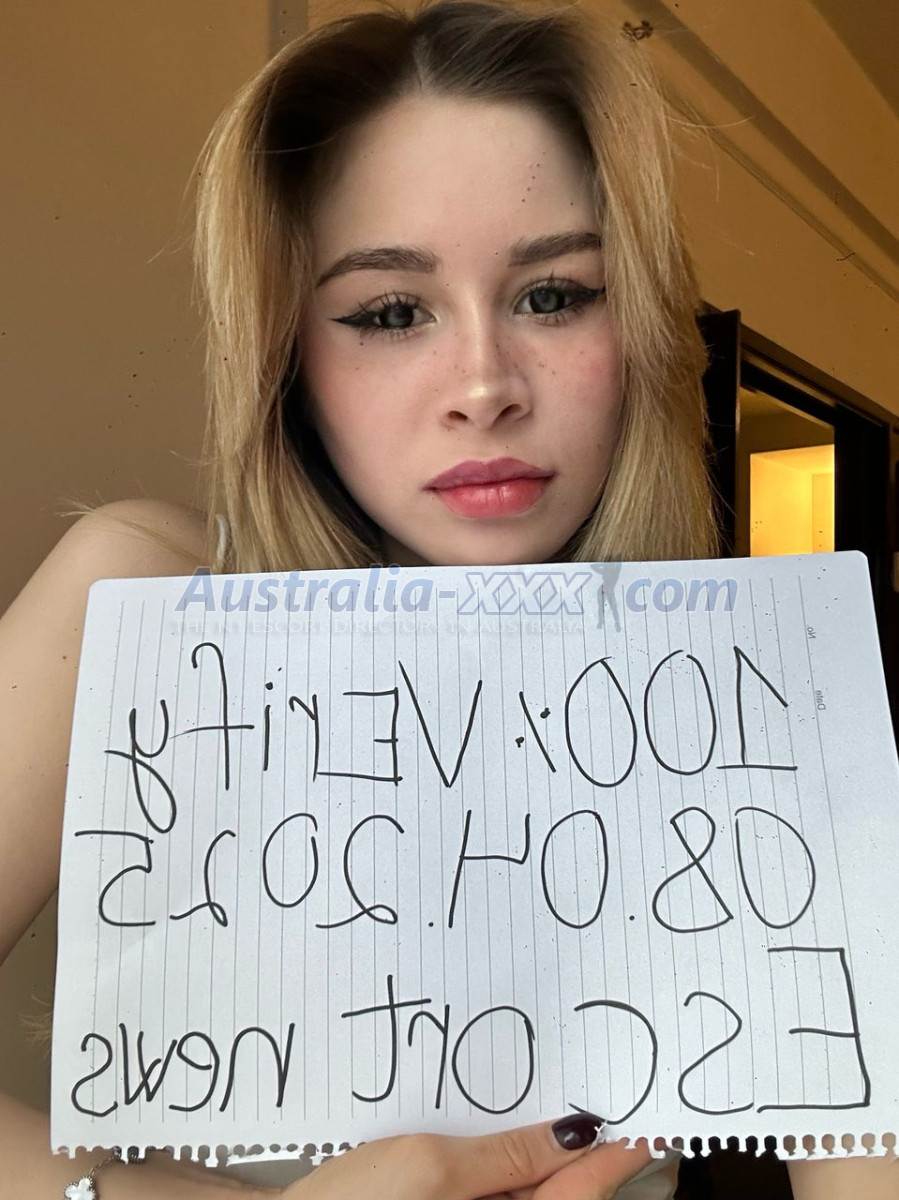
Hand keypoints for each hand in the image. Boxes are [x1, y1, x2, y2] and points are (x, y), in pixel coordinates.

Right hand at [278, 1115, 652, 1199]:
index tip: (649, 1118)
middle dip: (584, 1155)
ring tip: (563, 1110)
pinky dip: (512, 1169)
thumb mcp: (433, 1166)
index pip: (581, 1194)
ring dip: (547, 1159)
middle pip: (562, 1199)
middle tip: (607, 1100)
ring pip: (532, 1197)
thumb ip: (508, 1155)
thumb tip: (575, 1135)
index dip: (618, 1154)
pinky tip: (508, 1138)